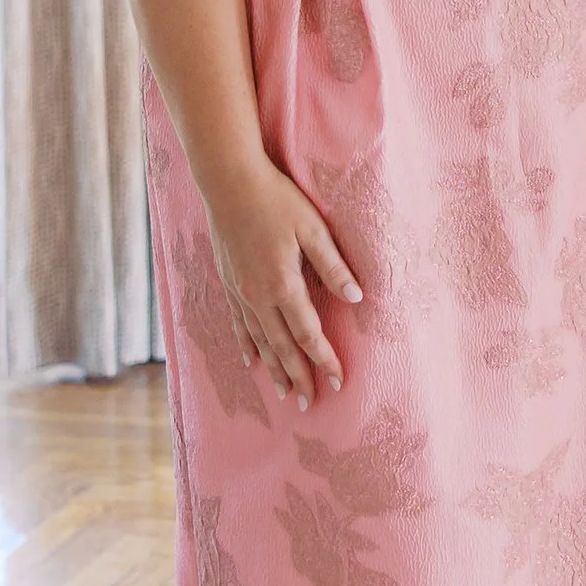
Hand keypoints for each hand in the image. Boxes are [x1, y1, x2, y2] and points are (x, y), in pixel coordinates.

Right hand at [202, 157, 361, 406]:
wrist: (229, 182)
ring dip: (273, 368)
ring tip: (284, 393)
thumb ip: (333, 265)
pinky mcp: (228, 282)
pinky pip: (238, 323)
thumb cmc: (277, 200)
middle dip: (298, 376)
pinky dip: (247, 345)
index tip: (338, 381)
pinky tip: (251, 361)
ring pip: (259, 341)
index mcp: (283, 284)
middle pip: (282, 346)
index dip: (323, 359)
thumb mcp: (314, 228)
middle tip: (309, 404)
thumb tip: (357, 298)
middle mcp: (258, 295)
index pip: (308, 333)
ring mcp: (239, 291)